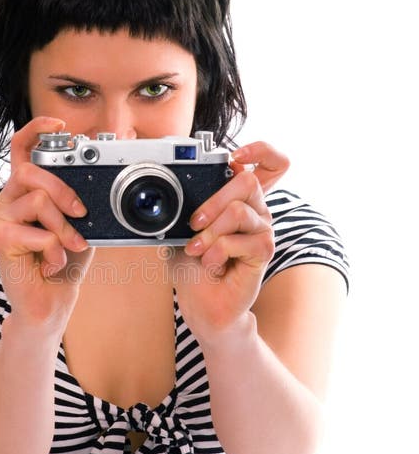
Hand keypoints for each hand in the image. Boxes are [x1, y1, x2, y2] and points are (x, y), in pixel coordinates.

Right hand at [0, 117, 94, 331]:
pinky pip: (38, 230)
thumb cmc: (63, 262)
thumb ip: (80, 198)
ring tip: (68, 247)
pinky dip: (55, 249)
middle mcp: (6, 200)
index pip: (21, 149)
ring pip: (38, 199)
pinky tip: (51, 264)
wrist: (49, 301)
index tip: (59, 124)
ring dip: (63, 227)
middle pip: (32, 171)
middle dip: (64, 191)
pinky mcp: (0, 238)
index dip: (36, 130)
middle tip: (81, 214)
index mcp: (22, 192)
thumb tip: (99, 173)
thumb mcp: (78, 223)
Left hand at [170, 142, 288, 339]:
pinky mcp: (265, 251)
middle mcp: (257, 210)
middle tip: (194, 224)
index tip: (235, 156)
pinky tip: (213, 263)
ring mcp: (263, 230)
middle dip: (213, 201)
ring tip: (198, 250)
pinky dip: (218, 251)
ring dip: (210, 232)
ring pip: (239, 211)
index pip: (272, 163)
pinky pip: (240, 240)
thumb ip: (189, 203)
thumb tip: (183, 184)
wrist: (200, 302)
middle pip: (247, 180)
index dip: (261, 151)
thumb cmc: (192, 265)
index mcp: (241, 199)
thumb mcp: (181, 226)